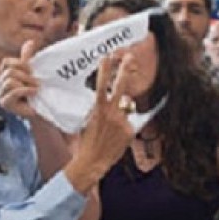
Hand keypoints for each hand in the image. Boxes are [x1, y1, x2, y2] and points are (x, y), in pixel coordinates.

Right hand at [0, 40, 39, 118]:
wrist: (42, 111)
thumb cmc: (37, 92)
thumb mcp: (32, 73)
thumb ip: (28, 58)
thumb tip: (30, 41)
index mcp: (5, 75)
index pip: (6, 63)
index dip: (20, 64)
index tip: (32, 70)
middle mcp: (0, 84)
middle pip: (9, 71)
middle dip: (25, 75)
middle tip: (37, 81)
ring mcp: (0, 94)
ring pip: (10, 80)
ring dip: (26, 83)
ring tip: (36, 88)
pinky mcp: (5, 103)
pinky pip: (13, 91)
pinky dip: (26, 90)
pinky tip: (34, 92)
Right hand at [65, 53, 135, 193]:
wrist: (91, 162)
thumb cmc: (87, 142)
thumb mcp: (87, 121)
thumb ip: (98, 109)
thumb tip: (105, 100)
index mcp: (98, 109)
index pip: (101, 85)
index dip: (104, 71)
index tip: (106, 57)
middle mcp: (111, 113)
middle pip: (120, 87)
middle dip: (125, 71)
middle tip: (129, 57)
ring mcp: (122, 122)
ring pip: (127, 108)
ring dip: (123, 112)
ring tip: (112, 128)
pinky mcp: (130, 131)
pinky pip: (131, 123)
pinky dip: (125, 128)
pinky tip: (117, 139)